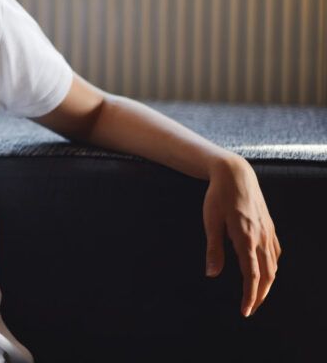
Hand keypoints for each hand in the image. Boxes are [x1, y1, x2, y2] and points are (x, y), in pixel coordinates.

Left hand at [202, 156, 280, 316]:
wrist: (235, 174)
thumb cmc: (218, 196)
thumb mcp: (210, 221)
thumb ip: (213, 249)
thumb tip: (211, 274)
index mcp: (245, 238)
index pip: (252, 275)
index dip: (250, 296)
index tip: (245, 311)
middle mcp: (261, 237)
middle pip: (267, 275)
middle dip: (260, 295)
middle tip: (250, 309)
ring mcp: (268, 231)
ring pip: (273, 265)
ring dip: (267, 283)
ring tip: (257, 295)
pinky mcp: (270, 226)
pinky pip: (275, 252)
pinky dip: (272, 266)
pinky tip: (266, 270)